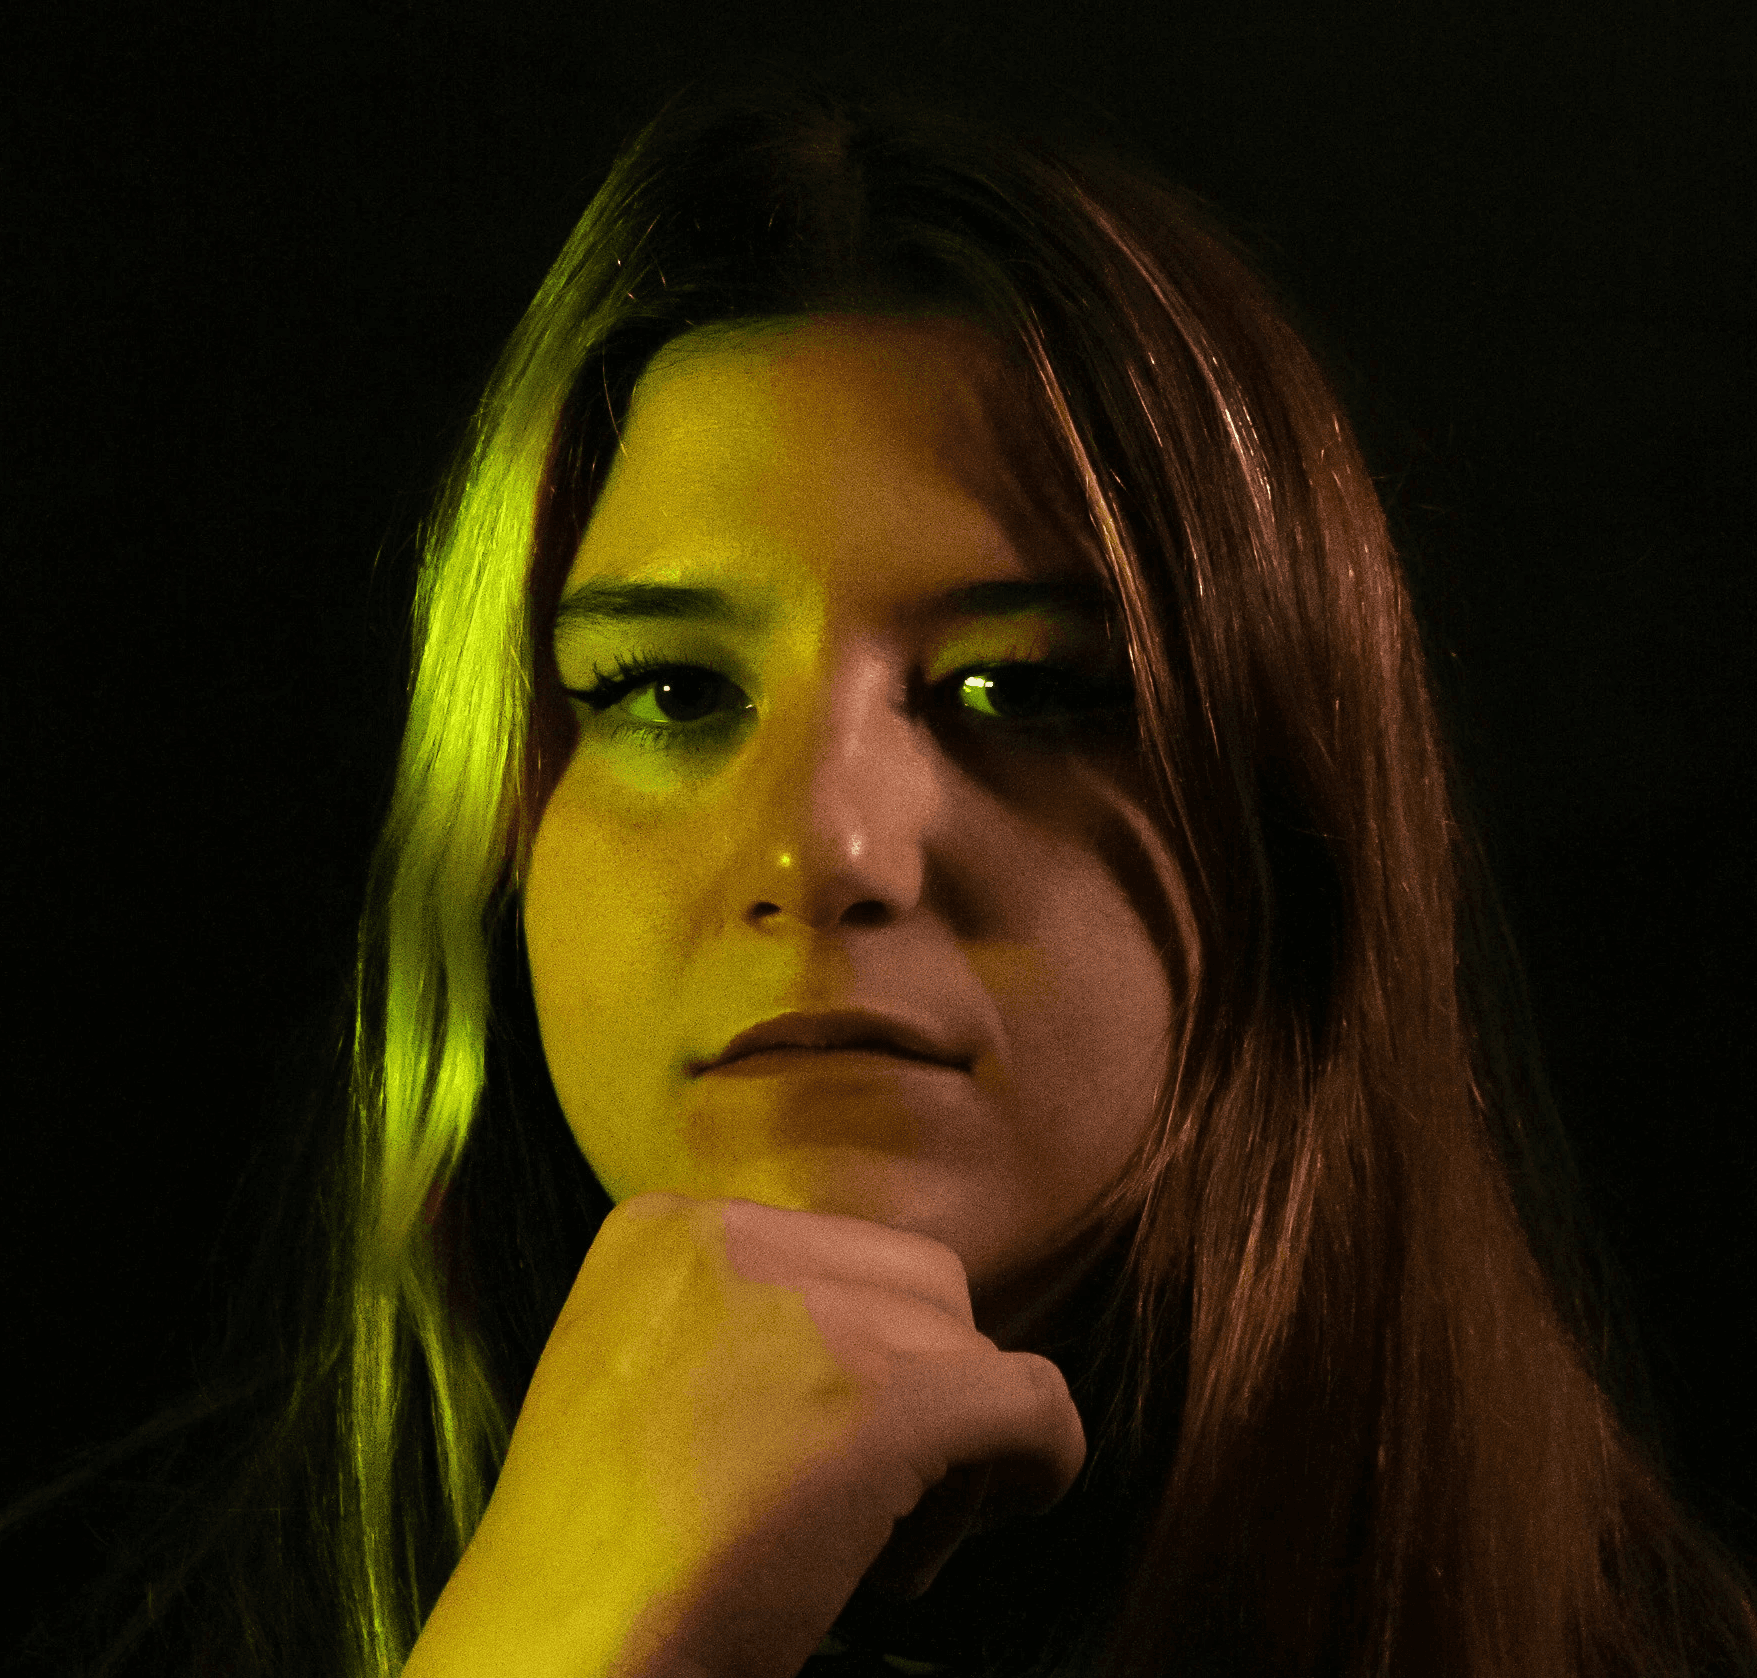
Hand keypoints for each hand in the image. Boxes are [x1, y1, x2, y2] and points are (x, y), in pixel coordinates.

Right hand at [403, 1191, 1086, 1677]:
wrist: (564, 1657)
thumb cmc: (606, 1551)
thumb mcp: (637, 1375)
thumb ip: (738, 1320)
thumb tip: (880, 1328)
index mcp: (664, 1227)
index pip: (834, 1256)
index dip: (856, 1356)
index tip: (817, 1451)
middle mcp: (734, 1236)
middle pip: (914, 1287)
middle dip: (920, 1387)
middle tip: (871, 1501)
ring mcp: (816, 1313)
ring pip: (969, 1347)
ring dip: (951, 1449)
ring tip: (881, 1549)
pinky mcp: (893, 1400)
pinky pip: (1032, 1401)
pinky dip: (1041, 1460)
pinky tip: (1004, 1511)